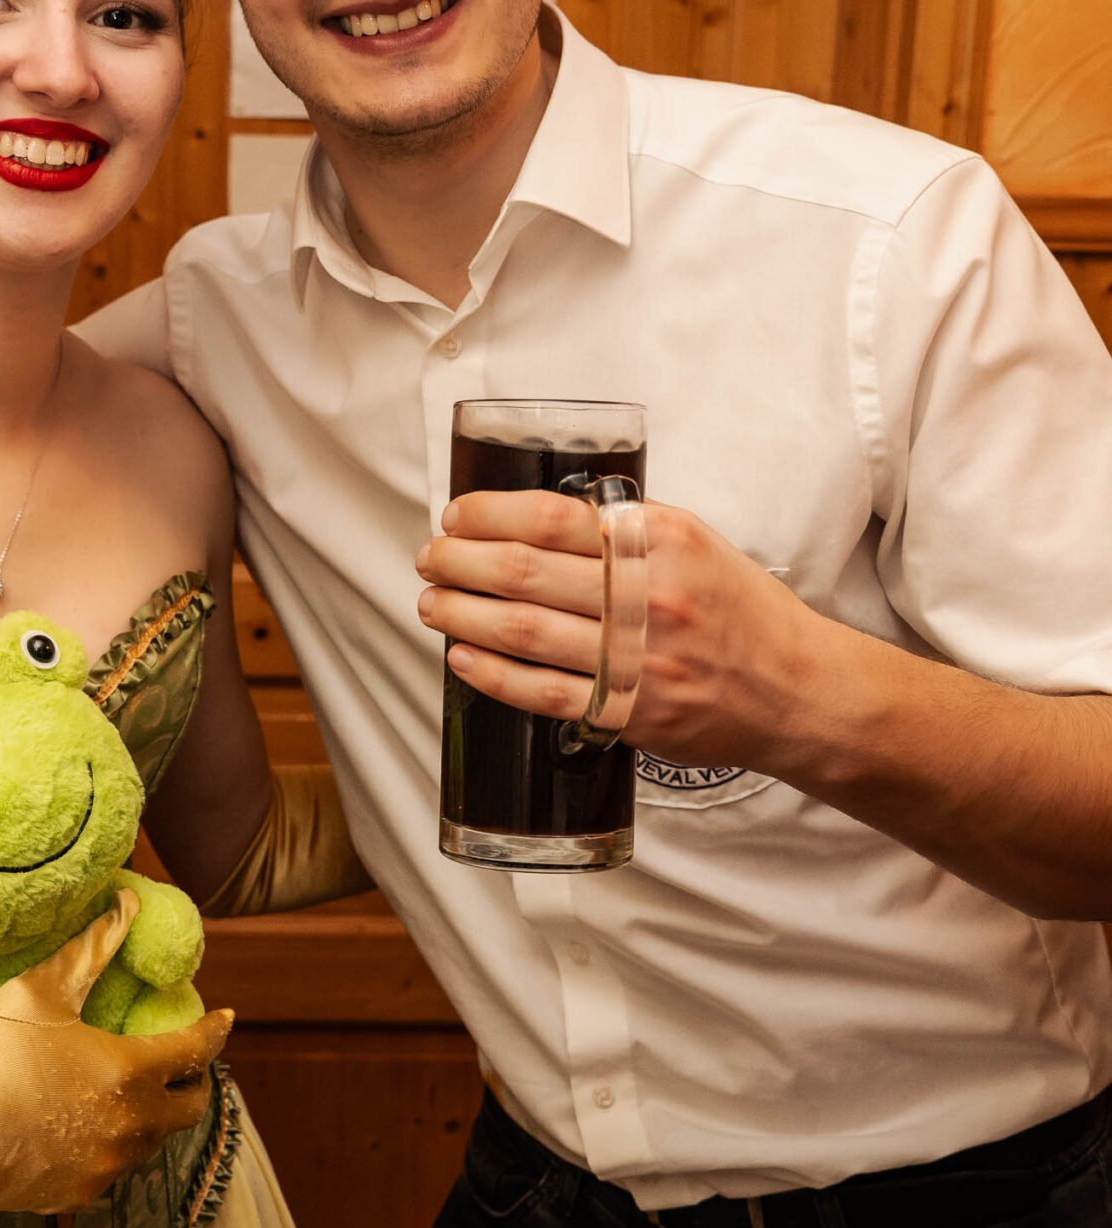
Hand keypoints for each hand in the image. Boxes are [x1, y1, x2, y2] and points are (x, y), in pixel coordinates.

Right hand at [0, 895, 233, 1213]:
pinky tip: (91, 1124)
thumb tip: (126, 902)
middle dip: (195, 1080)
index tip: (225, 1018)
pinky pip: (114, 1164)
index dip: (214, 1031)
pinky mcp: (79, 1195)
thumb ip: (92, 948)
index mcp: (130, 1074)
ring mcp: (107, 1166)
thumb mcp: (40, 992)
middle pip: (190, 1107)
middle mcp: (132, 1128)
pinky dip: (115, 1141)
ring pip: (153, 1139)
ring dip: (155, 1112)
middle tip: (184, 1060)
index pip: (195, 1051)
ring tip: (135, 1089)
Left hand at [416, 488, 819, 775]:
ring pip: (524, 631)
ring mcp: (639, 658)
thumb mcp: (693, 544)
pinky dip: (492, 673)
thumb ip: (624, 529)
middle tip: (431, 558)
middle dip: (460, 562)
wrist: (797, 690)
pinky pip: (542, 692)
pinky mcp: (631, 713)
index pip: (551, 517)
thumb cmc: (738, 612)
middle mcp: (648, 595)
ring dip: (463, 615)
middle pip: (524, 572)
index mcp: (660, 541)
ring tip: (432, 603)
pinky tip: (463, 656)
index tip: (456, 516)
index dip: (488, 515)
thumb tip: (537, 517)